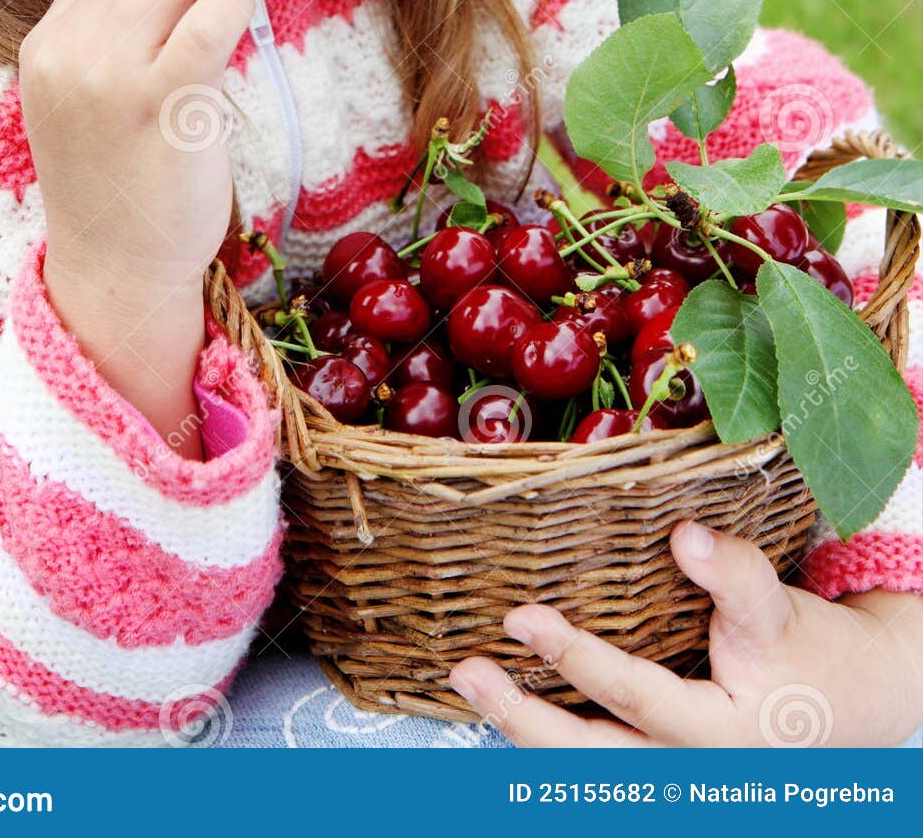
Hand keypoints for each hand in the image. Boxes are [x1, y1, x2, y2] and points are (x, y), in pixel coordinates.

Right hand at [19, 0, 256, 297]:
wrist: (118, 268)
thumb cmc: (117, 182)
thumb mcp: (86, 99)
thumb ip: (111, 40)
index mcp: (43, 48)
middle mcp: (66, 55)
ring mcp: (109, 78)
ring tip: (237, 5)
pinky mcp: (162, 102)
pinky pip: (209, 19)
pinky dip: (234, 3)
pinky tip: (242, 20)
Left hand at [447, 521, 920, 746]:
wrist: (843, 706)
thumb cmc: (802, 655)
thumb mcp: (778, 613)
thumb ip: (733, 575)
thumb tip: (685, 535)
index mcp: (717, 735)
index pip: (635, 696)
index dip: (577, 659)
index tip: (522, 616)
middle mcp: (683, 767)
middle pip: (590, 757)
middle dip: (523, 717)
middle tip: (468, 670)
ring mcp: (663, 775)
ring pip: (581, 768)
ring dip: (519, 730)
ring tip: (468, 681)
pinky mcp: (650, 767)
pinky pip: (589, 764)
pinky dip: (544, 739)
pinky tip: (503, 703)